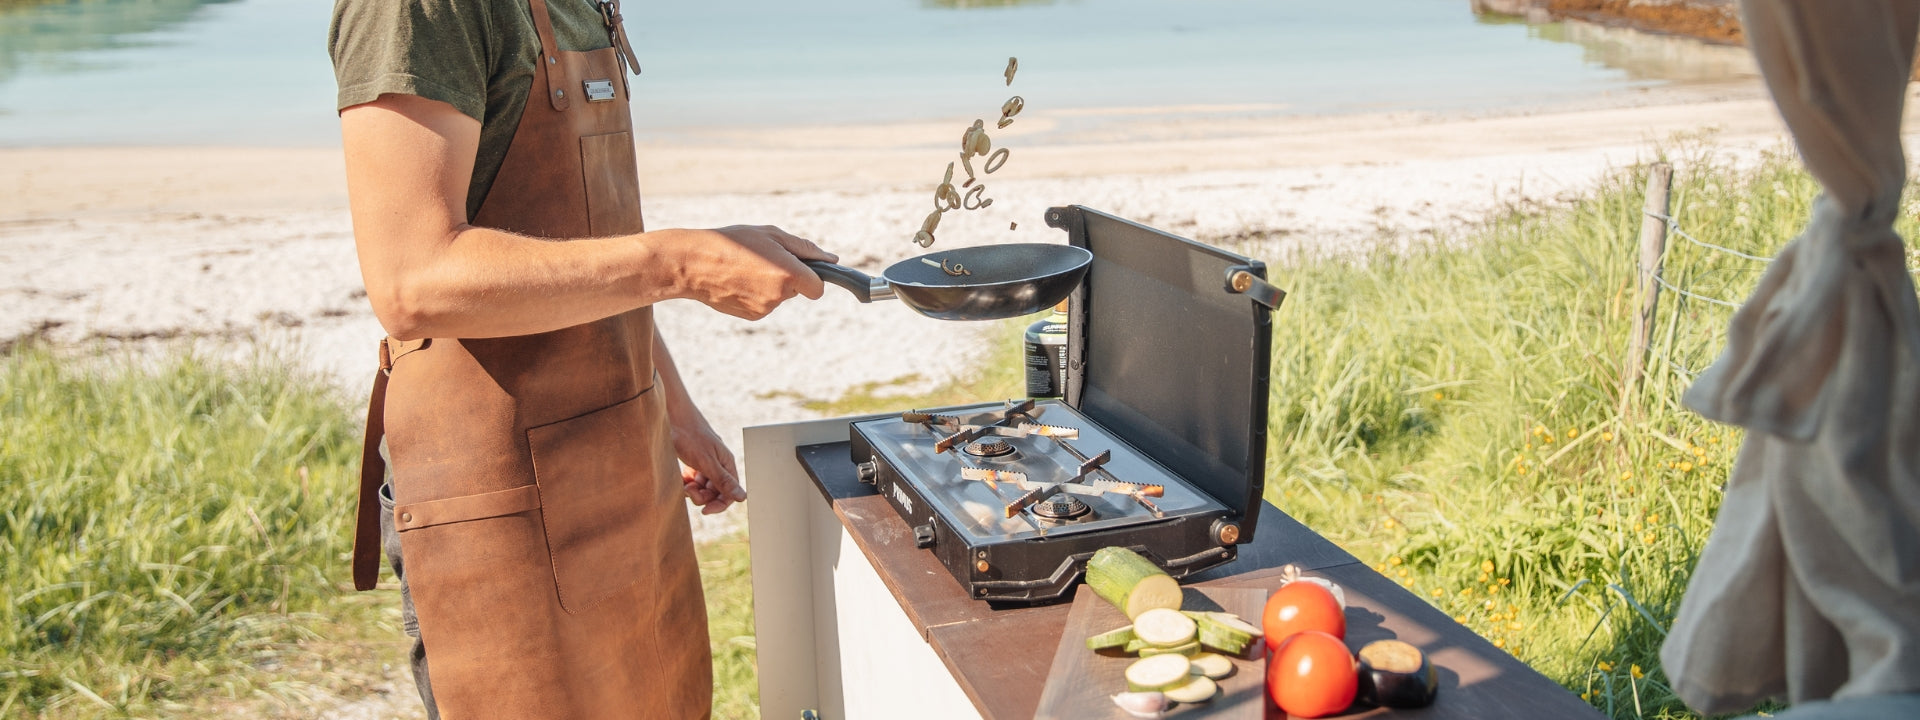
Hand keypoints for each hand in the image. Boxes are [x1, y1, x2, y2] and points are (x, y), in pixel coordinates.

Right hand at [672, 225, 837, 319]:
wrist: (694, 264)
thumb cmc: (734, 243)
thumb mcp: (772, 235)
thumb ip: (805, 249)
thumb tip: (832, 259)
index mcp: (789, 274)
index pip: (818, 288)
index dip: (813, 278)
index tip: (802, 269)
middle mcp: (779, 295)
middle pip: (796, 290)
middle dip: (787, 277)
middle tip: (763, 259)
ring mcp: (764, 309)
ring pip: (778, 297)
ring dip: (769, 284)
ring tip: (745, 267)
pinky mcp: (751, 316)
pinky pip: (763, 305)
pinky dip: (756, 294)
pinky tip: (738, 280)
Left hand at [672, 415, 743, 514]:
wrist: (670, 416)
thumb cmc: (690, 434)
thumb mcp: (706, 461)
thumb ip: (723, 481)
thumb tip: (742, 497)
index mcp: (726, 464)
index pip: (729, 493)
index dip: (719, 504)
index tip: (705, 511)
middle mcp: (717, 465)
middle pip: (714, 493)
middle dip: (701, 496)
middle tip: (688, 490)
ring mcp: (704, 464)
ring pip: (702, 488)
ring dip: (692, 490)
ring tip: (683, 483)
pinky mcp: (692, 462)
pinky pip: (691, 481)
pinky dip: (685, 483)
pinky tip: (680, 477)